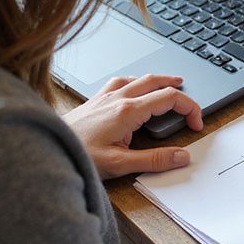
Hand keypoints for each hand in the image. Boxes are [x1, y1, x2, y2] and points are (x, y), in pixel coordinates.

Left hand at [61, 74, 203, 178]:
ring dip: (159, 80)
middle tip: (191, 102)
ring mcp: (105, 97)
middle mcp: (117, 99)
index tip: (196, 124)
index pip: (169, 98)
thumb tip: (181, 156)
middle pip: (157, 82)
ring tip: (170, 84)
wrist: (46, 149)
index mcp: (128, 111)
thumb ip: (154, 160)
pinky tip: (134, 87)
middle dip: (179, 89)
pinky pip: (120, 82)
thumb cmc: (78, 155)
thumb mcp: (120, 164)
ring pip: (139, 78)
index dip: (190, 108)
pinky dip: (135, 81)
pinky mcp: (95, 101)